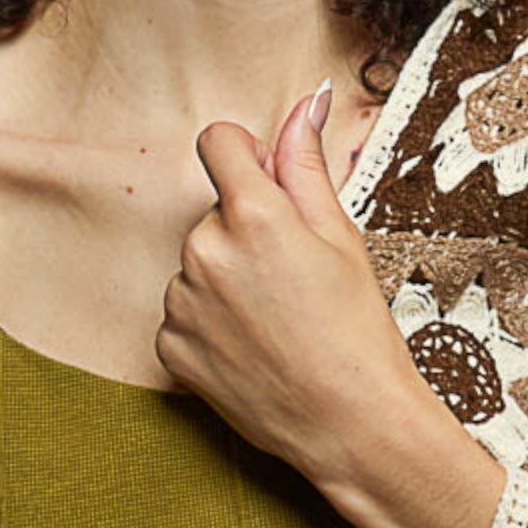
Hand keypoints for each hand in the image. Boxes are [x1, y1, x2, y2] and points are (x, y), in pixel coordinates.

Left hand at [156, 78, 425, 485]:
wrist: (350, 424)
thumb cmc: (357, 332)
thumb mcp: (340, 238)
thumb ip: (308, 166)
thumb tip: (305, 103)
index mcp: (252, 215)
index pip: (218, 142)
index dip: (246, 156)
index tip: (266, 182)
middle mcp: (203, 252)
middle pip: (214, 213)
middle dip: (245, 231)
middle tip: (292, 280)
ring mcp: (181, 303)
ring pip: (198, 266)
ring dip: (226, 280)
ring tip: (276, 322)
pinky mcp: (170, 348)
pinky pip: (184, 314)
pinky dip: (211, 325)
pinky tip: (253, 349)